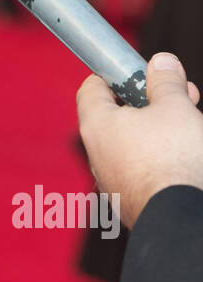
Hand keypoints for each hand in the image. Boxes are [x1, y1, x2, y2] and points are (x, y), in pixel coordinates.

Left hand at [76, 53, 202, 227]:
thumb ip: (165, 82)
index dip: (113, 74)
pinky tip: (186, 158)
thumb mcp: (175, 106)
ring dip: (159, 130)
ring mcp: (112, 182)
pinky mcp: (129, 202)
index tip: (137, 71)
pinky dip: (160, 158)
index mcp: (98, 126)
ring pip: (132, 145)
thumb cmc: (174, 158)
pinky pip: (141, 170)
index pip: (91, 88)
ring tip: (190, 125)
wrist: (180, 218)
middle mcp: (97, 155)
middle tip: (180, 96)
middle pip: (116, 117)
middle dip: (150, 102)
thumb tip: (160, 63)